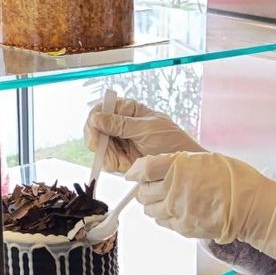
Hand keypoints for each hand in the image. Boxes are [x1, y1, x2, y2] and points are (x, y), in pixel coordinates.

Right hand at [84, 97, 204, 173]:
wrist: (181, 164)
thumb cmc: (171, 141)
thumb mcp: (147, 129)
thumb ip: (121, 124)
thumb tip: (96, 118)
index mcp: (129, 109)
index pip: (102, 109)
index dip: (94, 120)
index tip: (94, 134)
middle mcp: (121, 123)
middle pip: (96, 128)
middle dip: (99, 142)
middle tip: (105, 153)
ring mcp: (120, 140)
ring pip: (99, 146)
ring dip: (108, 155)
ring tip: (124, 161)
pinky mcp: (121, 156)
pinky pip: (107, 159)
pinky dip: (113, 164)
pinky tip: (125, 165)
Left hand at [127, 153, 275, 265]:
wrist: (250, 206)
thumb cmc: (234, 179)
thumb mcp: (205, 158)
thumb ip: (179, 163)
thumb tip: (160, 167)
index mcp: (178, 167)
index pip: (143, 169)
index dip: (135, 172)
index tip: (133, 174)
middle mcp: (173, 190)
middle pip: (142, 192)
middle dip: (145, 189)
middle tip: (153, 186)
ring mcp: (176, 211)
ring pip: (150, 210)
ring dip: (154, 204)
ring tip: (167, 199)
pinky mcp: (183, 228)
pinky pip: (163, 223)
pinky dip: (165, 217)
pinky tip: (177, 210)